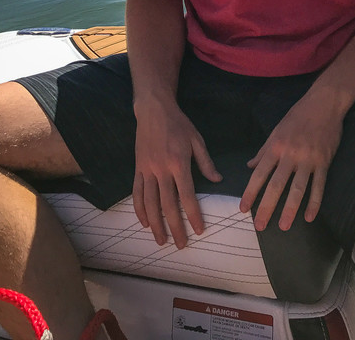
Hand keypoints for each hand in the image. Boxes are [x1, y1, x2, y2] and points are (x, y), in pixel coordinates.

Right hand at [132, 98, 220, 248]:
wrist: (153, 109)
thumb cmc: (179, 124)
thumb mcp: (197, 139)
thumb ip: (206, 162)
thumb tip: (218, 180)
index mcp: (179, 163)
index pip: (187, 195)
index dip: (193, 215)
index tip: (199, 230)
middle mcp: (161, 170)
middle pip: (168, 205)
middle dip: (175, 227)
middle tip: (181, 245)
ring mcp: (147, 170)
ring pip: (150, 203)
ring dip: (156, 224)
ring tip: (161, 241)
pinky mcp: (138, 168)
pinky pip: (137, 193)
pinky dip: (139, 210)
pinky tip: (145, 222)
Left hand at [239, 90, 343, 231]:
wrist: (324, 104)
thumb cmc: (298, 116)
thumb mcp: (276, 130)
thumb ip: (263, 150)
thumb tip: (249, 166)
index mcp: (275, 146)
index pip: (259, 174)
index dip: (250, 192)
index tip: (243, 209)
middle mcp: (290, 154)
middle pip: (276, 185)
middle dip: (267, 207)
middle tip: (259, 226)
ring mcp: (308, 159)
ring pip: (297, 188)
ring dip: (290, 209)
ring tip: (284, 226)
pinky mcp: (324, 162)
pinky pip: (319, 186)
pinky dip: (314, 202)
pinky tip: (309, 217)